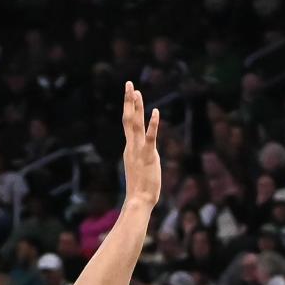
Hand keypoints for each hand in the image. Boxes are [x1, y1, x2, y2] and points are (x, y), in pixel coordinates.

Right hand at [121, 82, 160, 207]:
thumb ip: (140, 160)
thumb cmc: (140, 190)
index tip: (131, 94)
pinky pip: (150, 137)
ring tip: (137, 91)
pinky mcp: (149, 156)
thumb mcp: (138, 170)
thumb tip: (142, 158)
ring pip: (135, 124)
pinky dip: (153, 124)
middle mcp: (132, 146)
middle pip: (128, 119)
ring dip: (137, 107)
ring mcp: (139, 151)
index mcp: (129, 149)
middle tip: (129, 84)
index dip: (130, 108)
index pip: (128, 125)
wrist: (139, 200)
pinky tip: (155, 112)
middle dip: (129, 101)